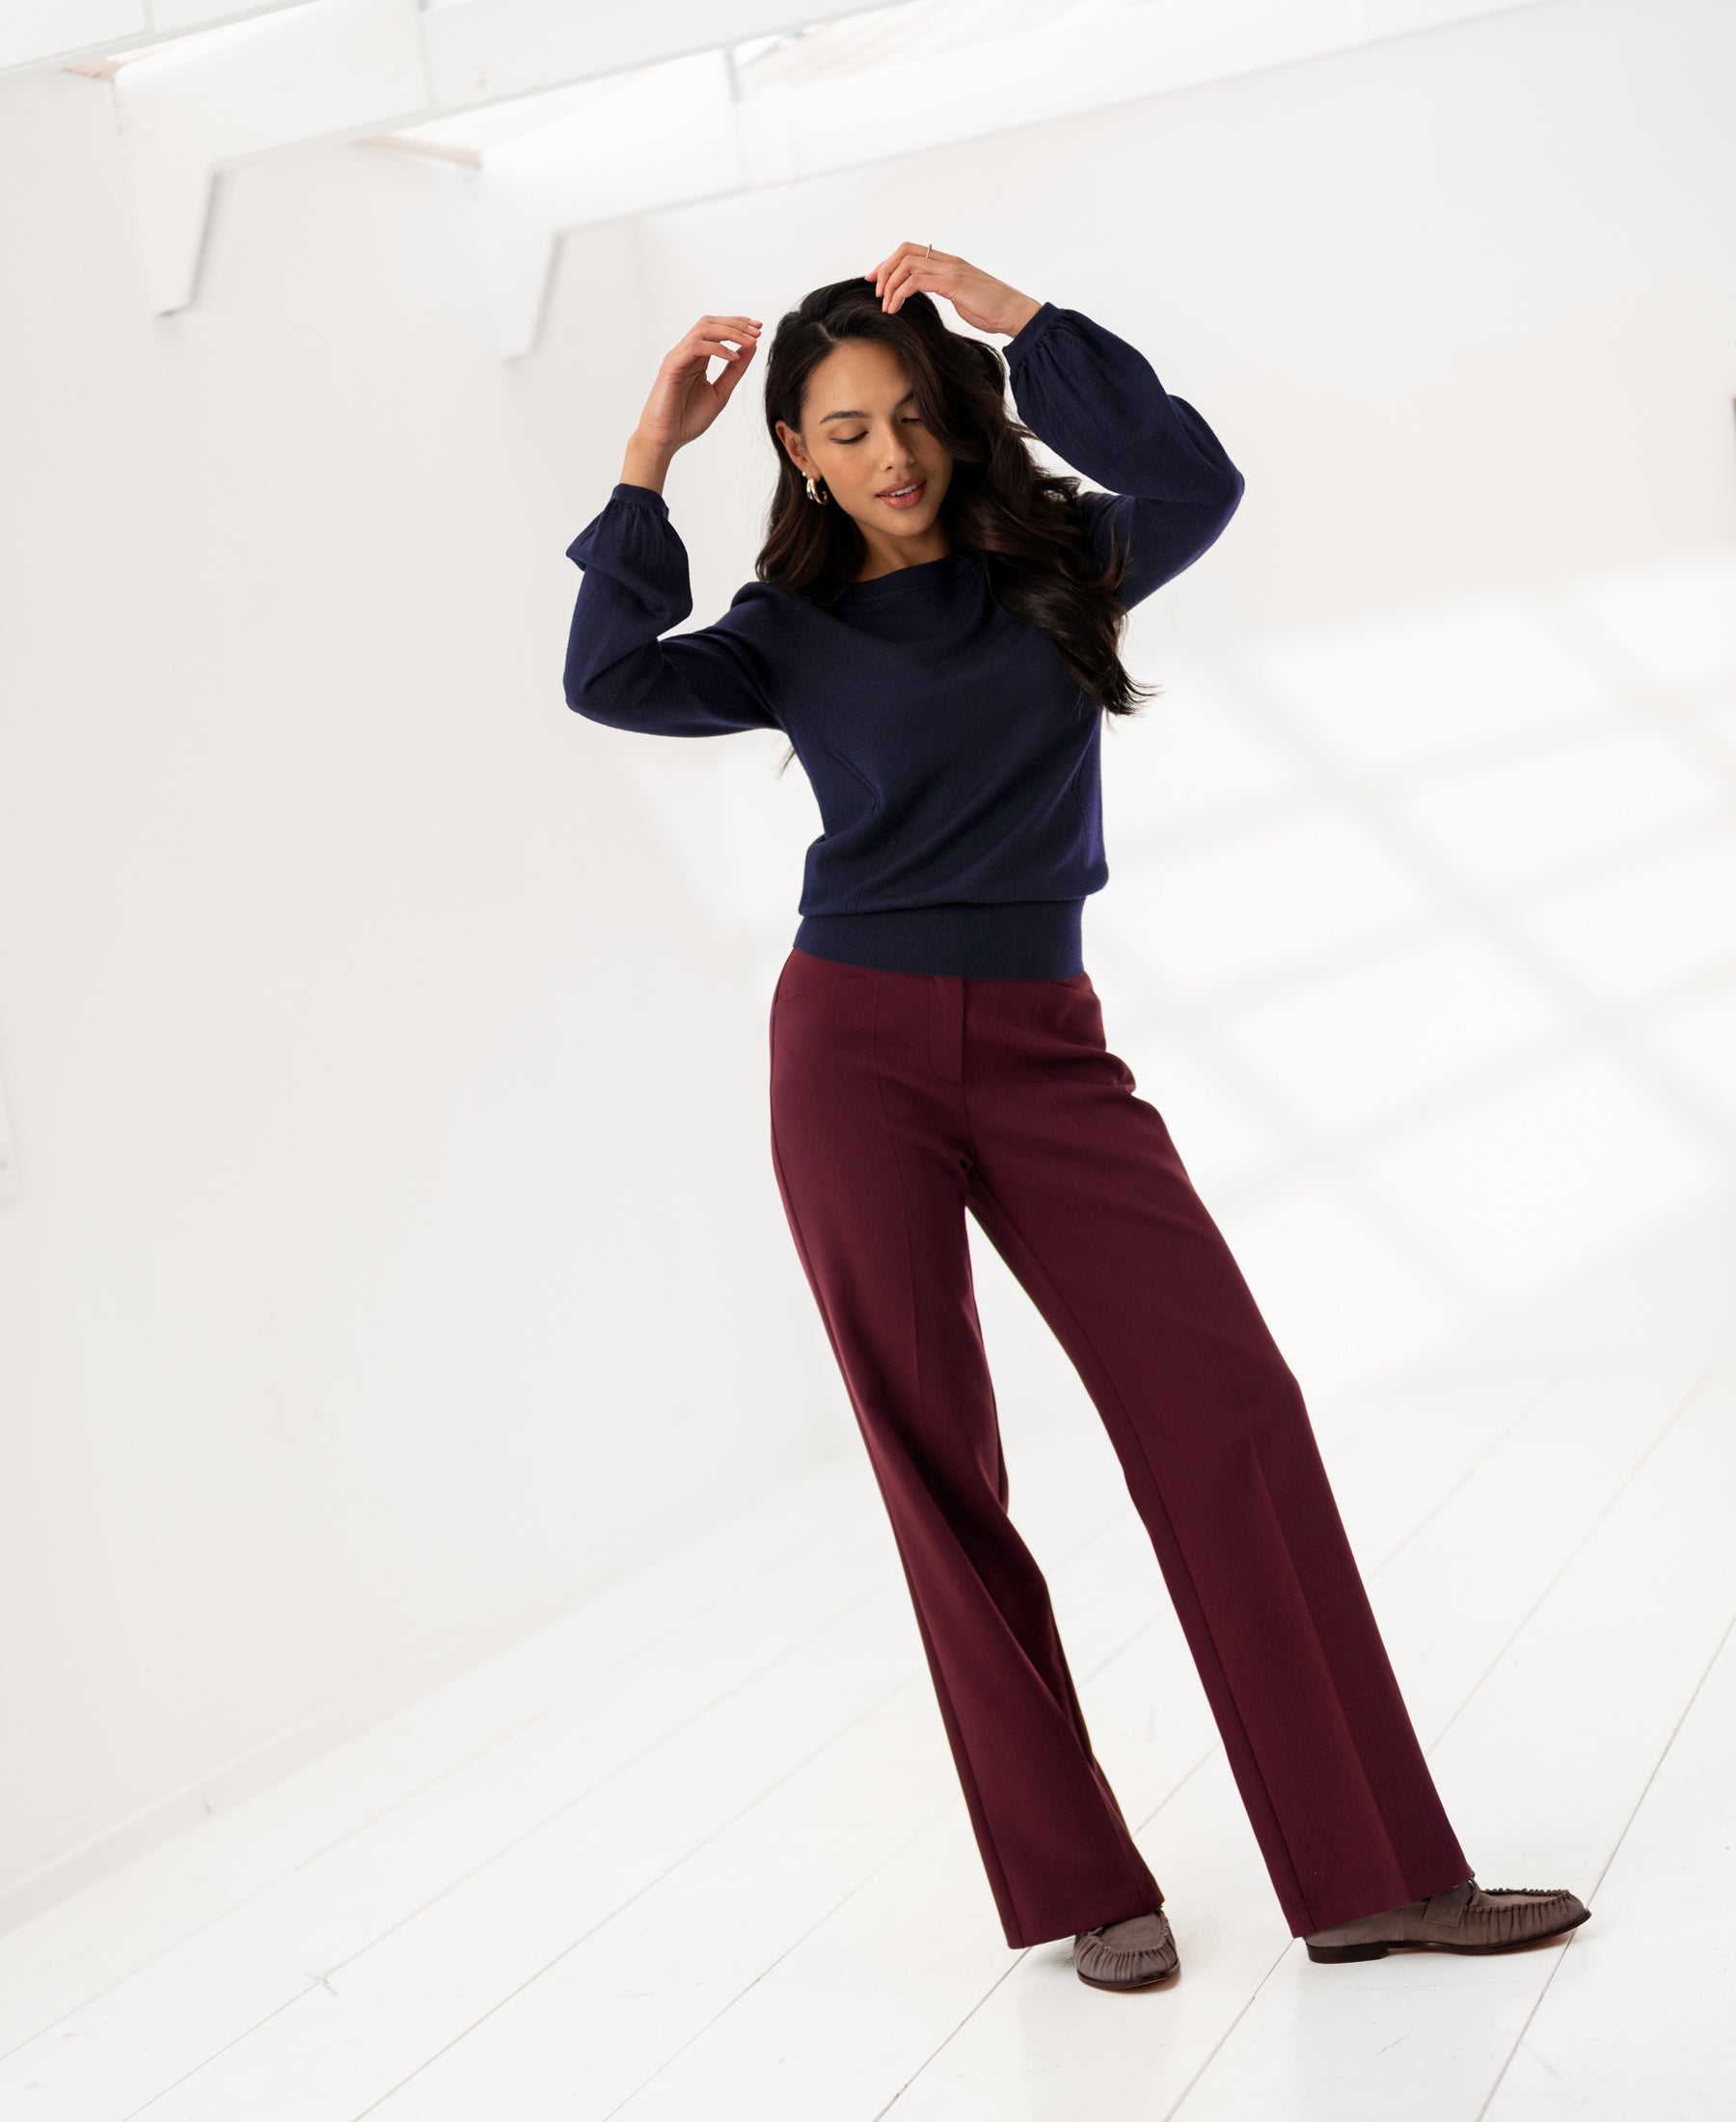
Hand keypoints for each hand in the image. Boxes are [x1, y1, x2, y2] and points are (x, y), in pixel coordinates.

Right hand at [632, 313, 763, 456]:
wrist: (666, 439)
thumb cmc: (688, 419)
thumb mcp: (721, 392)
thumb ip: (735, 370)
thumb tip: (752, 346)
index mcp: (698, 358)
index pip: (717, 329)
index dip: (738, 324)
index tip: (759, 328)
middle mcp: (686, 353)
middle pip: (710, 322)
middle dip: (736, 323)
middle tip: (757, 330)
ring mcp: (678, 357)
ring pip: (703, 329)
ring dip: (729, 331)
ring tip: (749, 341)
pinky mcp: (671, 366)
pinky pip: (695, 347)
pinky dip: (717, 349)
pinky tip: (733, 357)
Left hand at [864, 245, 1040, 338]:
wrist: (1014, 312)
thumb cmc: (993, 310)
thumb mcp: (963, 298)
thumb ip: (947, 291)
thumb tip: (930, 297)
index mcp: (949, 263)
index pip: (911, 251)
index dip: (890, 263)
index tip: (876, 281)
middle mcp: (948, 262)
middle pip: (904, 251)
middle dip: (884, 268)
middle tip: (874, 290)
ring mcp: (950, 270)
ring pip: (907, 264)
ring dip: (890, 284)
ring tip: (885, 305)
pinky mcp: (952, 282)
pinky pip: (916, 281)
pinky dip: (900, 294)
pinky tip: (895, 309)